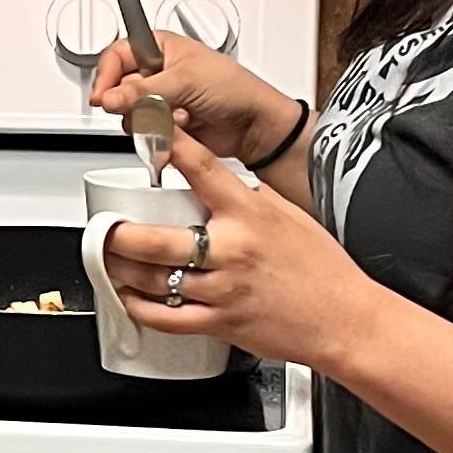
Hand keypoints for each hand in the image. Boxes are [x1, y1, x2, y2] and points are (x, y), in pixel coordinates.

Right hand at [89, 28, 292, 164]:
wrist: (253, 125)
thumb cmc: (233, 88)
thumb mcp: (184, 81)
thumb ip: (142, 91)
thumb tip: (110, 97)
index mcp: (159, 47)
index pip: (117, 55)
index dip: (107, 76)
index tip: (103, 97)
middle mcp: (156, 72)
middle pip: (120, 89)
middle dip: (137, 103)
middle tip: (154, 106)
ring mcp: (160, 99)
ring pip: (130, 114)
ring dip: (153, 120)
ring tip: (180, 116)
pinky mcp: (164, 124)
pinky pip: (145, 132)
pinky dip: (160, 134)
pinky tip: (181, 129)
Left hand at [101, 130, 376, 373]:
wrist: (346, 319)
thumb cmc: (323, 269)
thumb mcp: (289, 216)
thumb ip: (249, 201)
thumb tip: (216, 187)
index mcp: (250, 214)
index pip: (203, 168)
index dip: (171, 145)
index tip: (147, 130)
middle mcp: (233, 250)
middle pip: (156, 240)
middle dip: (119, 234)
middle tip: (105, 226)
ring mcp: (224, 289)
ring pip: (155, 280)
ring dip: (121, 270)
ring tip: (108, 260)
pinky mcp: (222, 322)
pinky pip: (169, 318)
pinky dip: (141, 308)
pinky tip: (130, 298)